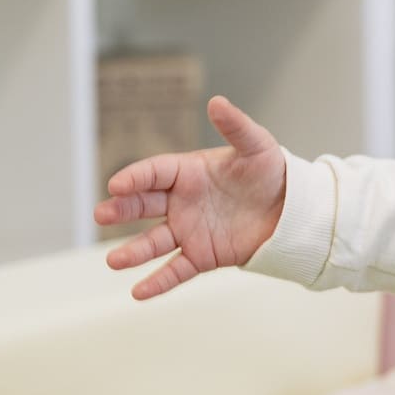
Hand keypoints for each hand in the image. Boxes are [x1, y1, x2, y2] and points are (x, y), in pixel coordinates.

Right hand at [94, 96, 286, 299]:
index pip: (154, 172)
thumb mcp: (257, 147)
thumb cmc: (272, 173)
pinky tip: (138, 293)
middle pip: (144, 205)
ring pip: (154, 242)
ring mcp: (189, 230)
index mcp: (188, 172)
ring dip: (133, 252)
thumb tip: (216, 101)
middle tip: (102, 215)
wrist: (293, 210)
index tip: (117, 184)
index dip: (135, 178)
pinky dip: (158, 282)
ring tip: (113, 261)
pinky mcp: (203, 255)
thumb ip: (236, 126)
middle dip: (122, 210)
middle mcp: (182, 201)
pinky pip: (176, 270)